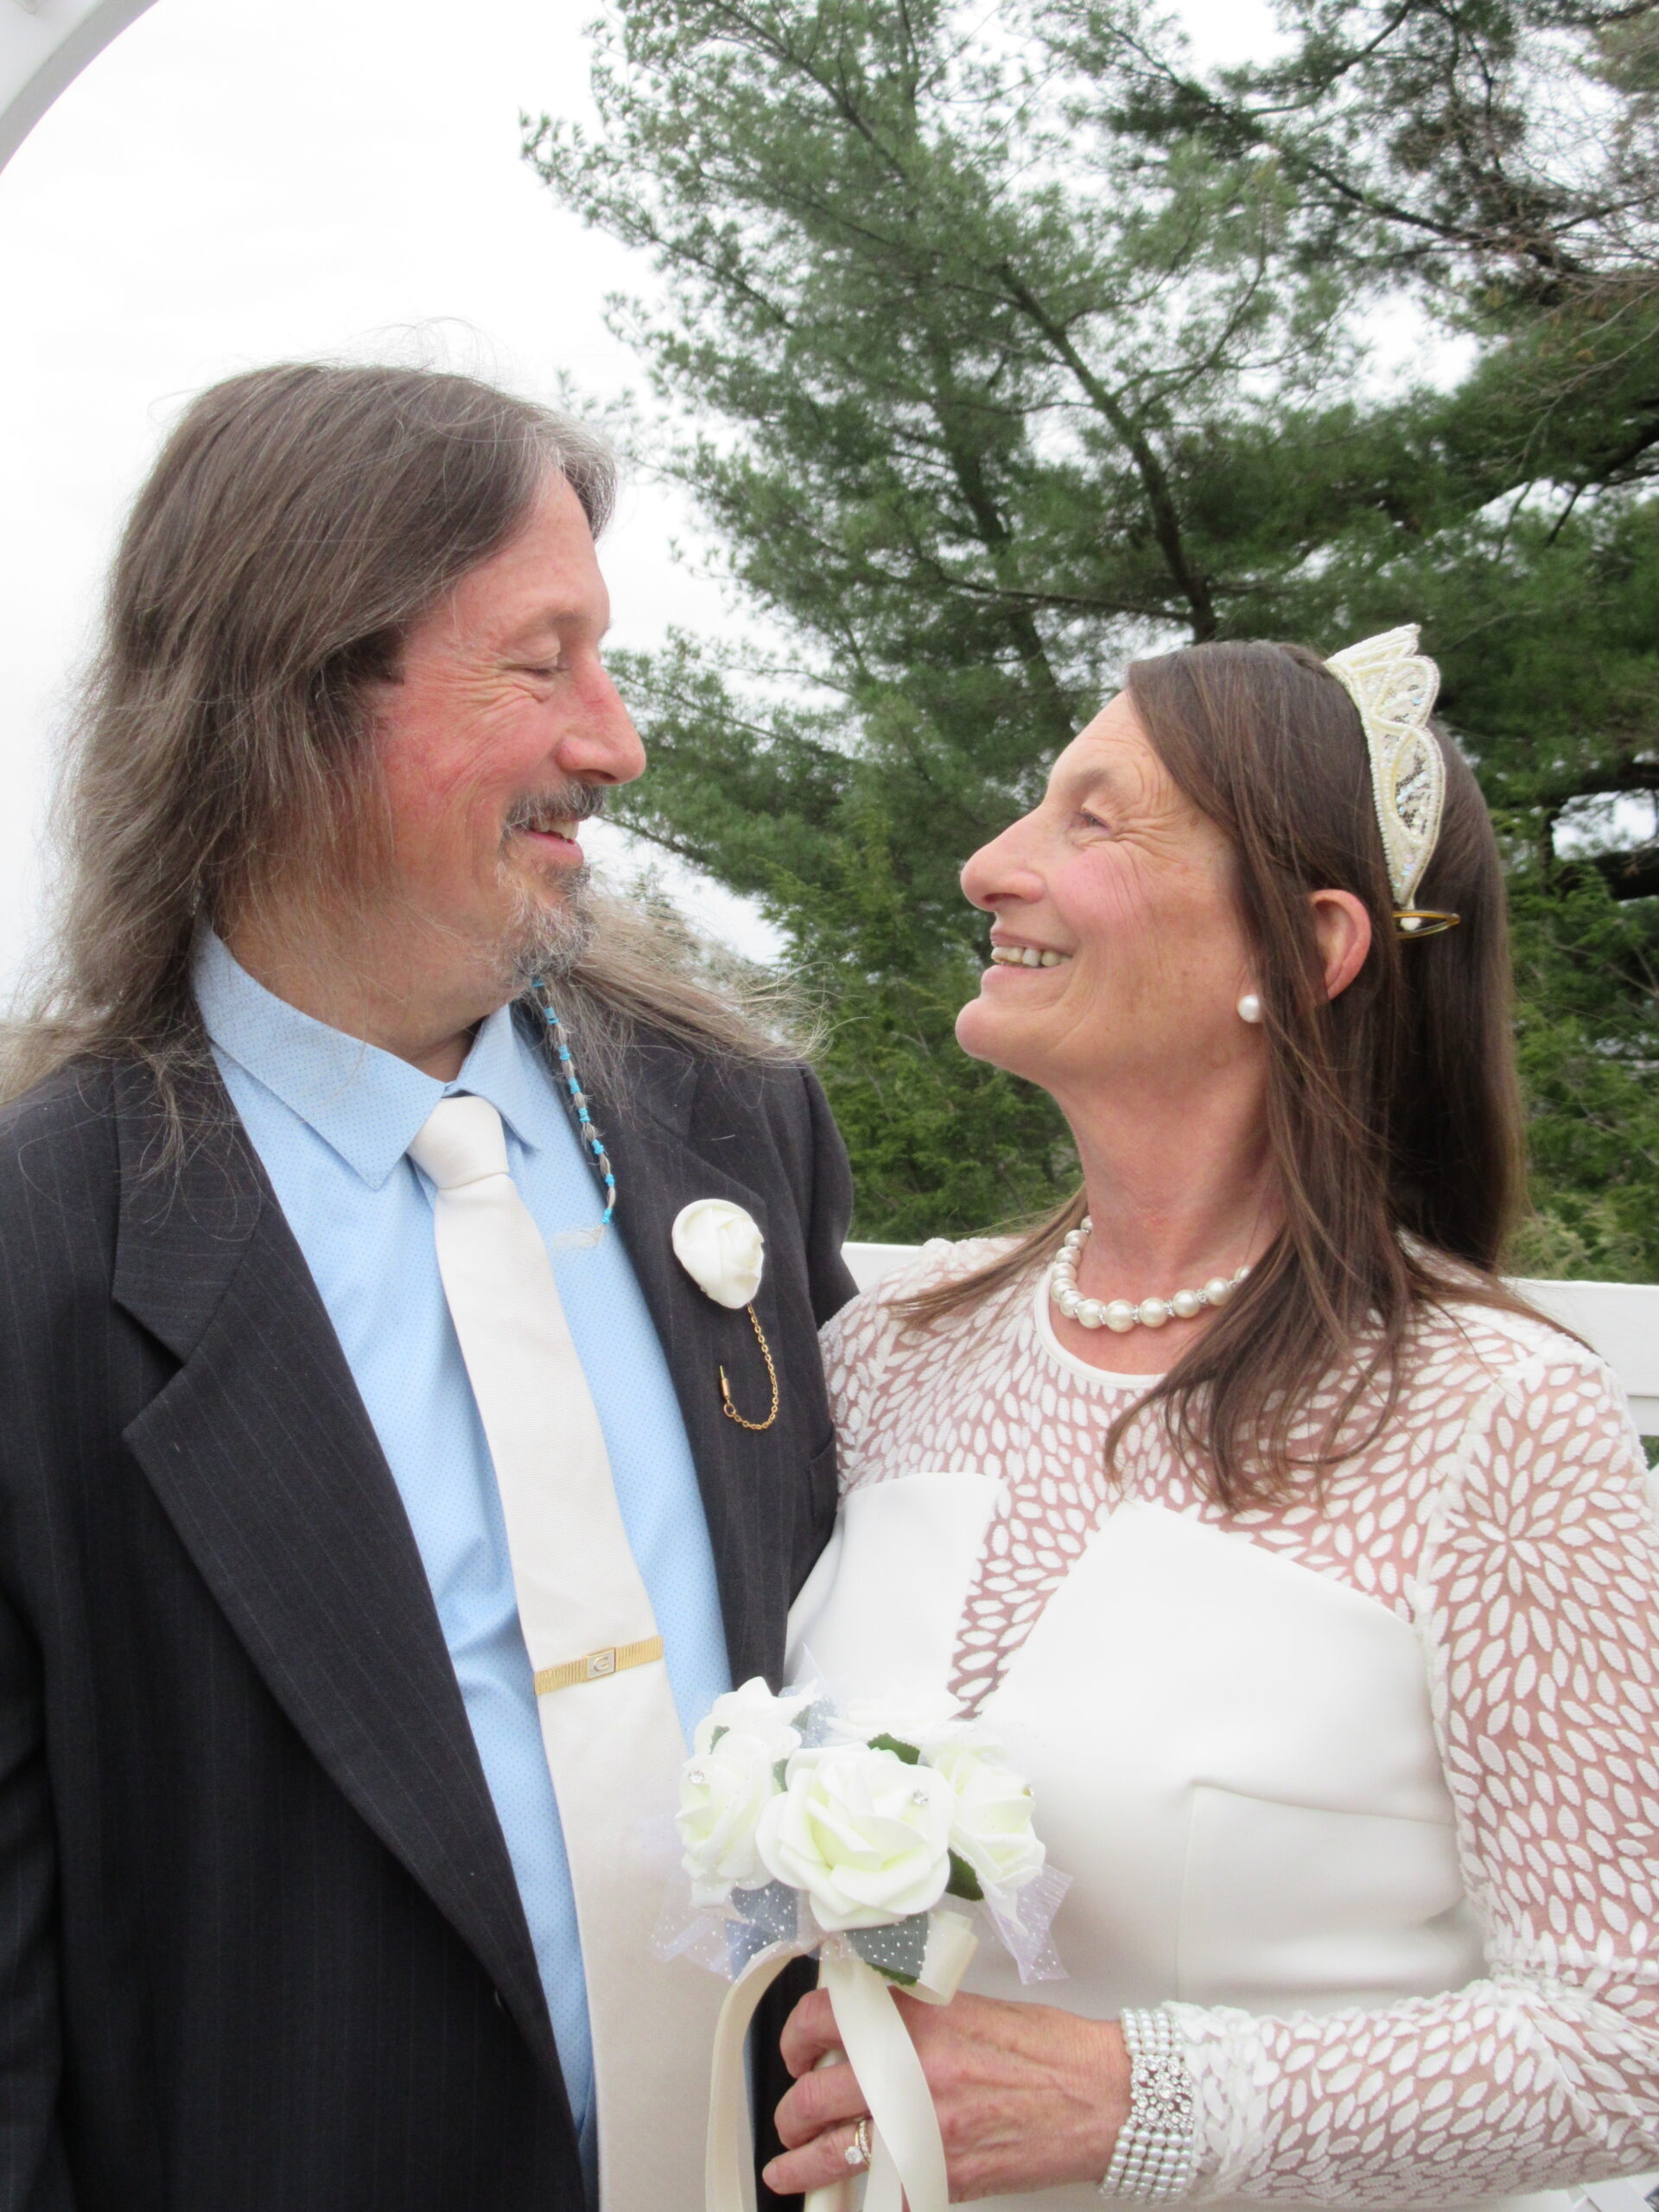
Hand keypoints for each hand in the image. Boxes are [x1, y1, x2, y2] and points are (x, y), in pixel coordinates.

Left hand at [763, 1986, 1130, 2201]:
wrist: (1097, 2095)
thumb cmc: (1046, 2051)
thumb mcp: (968, 2006)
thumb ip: (912, 2015)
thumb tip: (865, 2025)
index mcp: (918, 2020)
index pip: (825, 2017)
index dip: (795, 2034)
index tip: (796, 2047)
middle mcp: (914, 2074)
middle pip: (816, 2096)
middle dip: (791, 2112)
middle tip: (792, 2114)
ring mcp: (926, 2131)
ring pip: (835, 2154)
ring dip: (802, 2165)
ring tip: (790, 2169)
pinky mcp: (945, 2177)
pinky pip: (882, 2197)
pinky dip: (859, 2201)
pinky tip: (845, 2201)